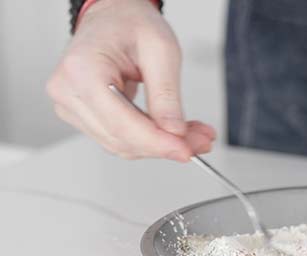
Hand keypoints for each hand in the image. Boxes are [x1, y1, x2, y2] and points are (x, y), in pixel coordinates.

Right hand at [46, 0, 214, 161]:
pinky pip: (119, 138)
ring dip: (160, 145)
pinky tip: (172, 132)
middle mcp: (68, 91)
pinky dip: (149, 139)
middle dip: (165, 145)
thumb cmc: (130, 23)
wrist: (114, 16)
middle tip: (201, 141)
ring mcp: (71, 106)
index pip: (121, 124)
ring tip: (193, 135)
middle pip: (122, 139)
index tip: (186, 151)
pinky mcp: (82, 115)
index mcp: (82, 70)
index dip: (157, 143)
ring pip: (122, 145)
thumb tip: (174, 132)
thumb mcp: (161, 51)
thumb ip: (167, 95)